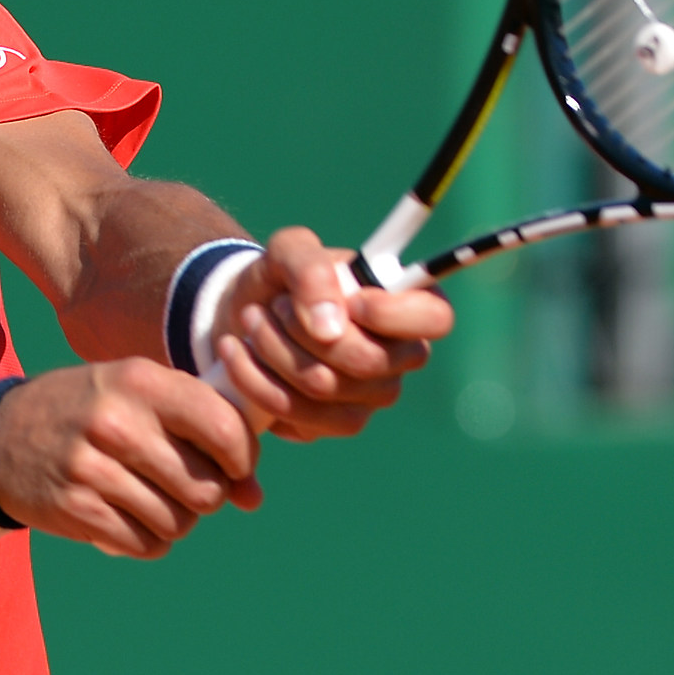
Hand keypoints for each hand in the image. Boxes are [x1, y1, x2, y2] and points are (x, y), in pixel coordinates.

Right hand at [0, 359, 261, 557]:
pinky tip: (129, 517)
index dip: (243, 457)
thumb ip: (202, 431)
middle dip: (207, 496)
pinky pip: (145, 544)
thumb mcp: (138, 395)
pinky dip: (147, 539)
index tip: (234, 466)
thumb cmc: (89, 410)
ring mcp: (93, 469)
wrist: (0, 438)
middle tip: (186, 485)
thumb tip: (254, 497)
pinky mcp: (76, 509)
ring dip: (176, 520)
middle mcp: (117, 422)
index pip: (225, 428)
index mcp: (141, 381)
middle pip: (207, 488)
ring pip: (178, 522)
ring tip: (153, 500)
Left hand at [213, 226, 454, 441]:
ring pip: (325, 388)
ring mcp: (369, 397)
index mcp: (409, 306)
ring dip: (274, 350)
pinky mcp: (331, 424)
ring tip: (251, 320)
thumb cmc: (283, 278)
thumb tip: (329, 327)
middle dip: (304, 331)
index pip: (436, 319)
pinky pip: (298, 414)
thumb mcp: (289, 250)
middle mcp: (400, 357)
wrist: (244, 316)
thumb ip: (310, 268)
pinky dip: (256, 380)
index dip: (393, 314)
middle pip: (368, 362)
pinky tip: (237, 352)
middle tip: (274, 306)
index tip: (350, 300)